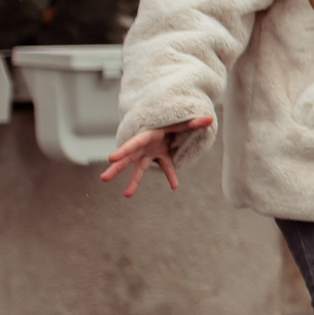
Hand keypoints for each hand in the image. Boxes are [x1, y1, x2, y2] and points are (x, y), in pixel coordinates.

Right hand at [99, 116, 213, 197]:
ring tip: (127, 195)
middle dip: (116, 169)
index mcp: (145, 135)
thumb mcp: (181, 121)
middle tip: (103, 179)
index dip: (122, 151)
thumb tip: (210, 120)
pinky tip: (175, 185)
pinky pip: (163, 168)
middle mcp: (143, 146)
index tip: (111, 159)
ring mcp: (149, 153)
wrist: (171, 119)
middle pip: (127, 159)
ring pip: (138, 169)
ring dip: (133, 182)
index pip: (132, 144)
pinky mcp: (157, 157)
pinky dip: (170, 175)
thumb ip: (194, 122)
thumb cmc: (172, 118)